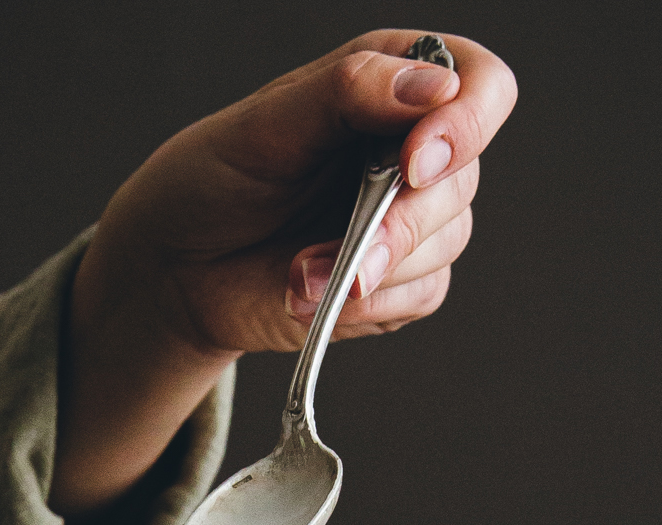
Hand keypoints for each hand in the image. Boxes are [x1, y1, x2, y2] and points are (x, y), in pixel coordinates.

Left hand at [51, 30, 517, 521]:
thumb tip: (433, 87)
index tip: (416, 160)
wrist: (179, 266)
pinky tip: (309, 292)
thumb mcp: (272, 121)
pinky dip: (368, 303)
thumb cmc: (217, 178)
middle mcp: (414, 148)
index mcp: (395, 84)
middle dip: (403, 216)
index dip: (467, 121)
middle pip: (464, 178)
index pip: (483, 85)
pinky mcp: (396, 284)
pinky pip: (422, 295)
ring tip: (298, 270)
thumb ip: (349, 91)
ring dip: (375, 265)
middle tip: (344, 239)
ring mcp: (410, 219)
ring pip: (447, 241)